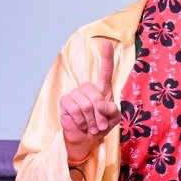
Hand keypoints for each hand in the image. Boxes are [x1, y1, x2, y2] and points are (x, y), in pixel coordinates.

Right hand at [59, 40, 119, 162]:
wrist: (86, 137)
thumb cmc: (101, 125)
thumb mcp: (114, 119)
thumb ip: (111, 110)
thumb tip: (99, 104)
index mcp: (103, 89)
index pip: (106, 71)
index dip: (107, 57)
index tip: (106, 43)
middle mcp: (89, 88)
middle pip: (96, 95)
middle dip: (100, 114)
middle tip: (100, 125)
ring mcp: (76, 93)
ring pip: (86, 105)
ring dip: (91, 120)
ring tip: (91, 125)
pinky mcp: (66, 101)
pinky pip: (75, 109)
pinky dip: (81, 121)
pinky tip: (81, 123)